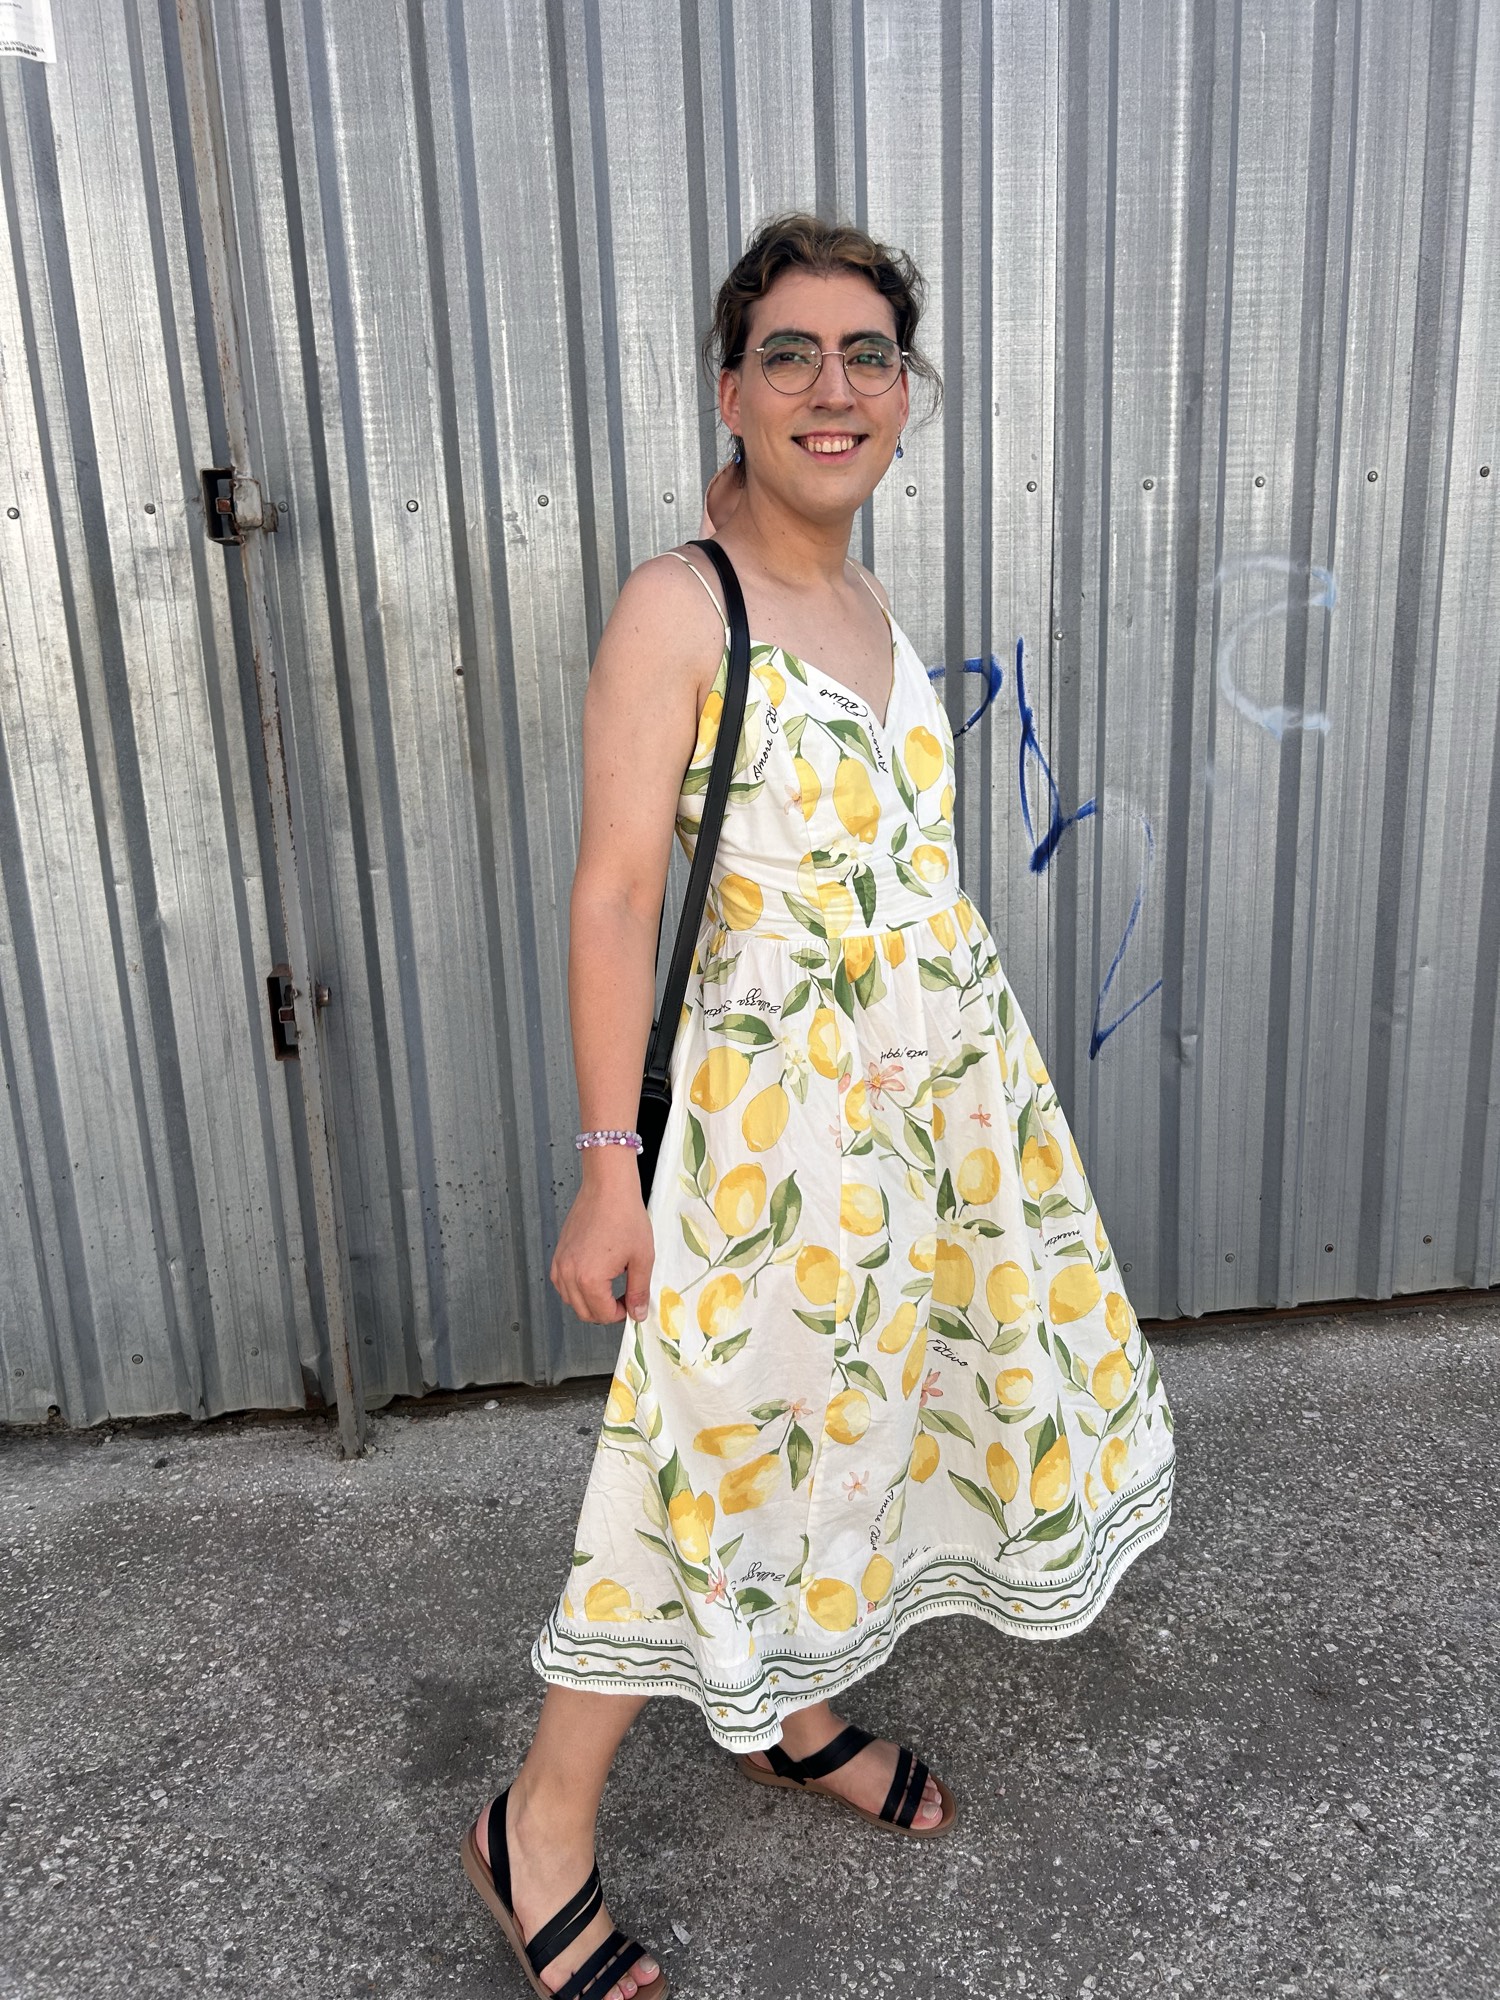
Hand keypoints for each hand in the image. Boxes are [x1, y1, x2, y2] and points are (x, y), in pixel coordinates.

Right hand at [550, 1157, 654, 1324]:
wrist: (608, 1188)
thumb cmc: (626, 1217)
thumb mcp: (642, 1258)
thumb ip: (639, 1291)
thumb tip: (637, 1314)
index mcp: (589, 1279)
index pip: (603, 1315)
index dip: (621, 1313)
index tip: (632, 1302)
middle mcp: (569, 1274)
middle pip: (584, 1313)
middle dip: (605, 1311)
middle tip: (623, 1297)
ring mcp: (560, 1263)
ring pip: (570, 1300)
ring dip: (589, 1301)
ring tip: (609, 1286)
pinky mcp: (558, 1253)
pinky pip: (561, 1283)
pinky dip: (574, 1288)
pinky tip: (592, 1277)